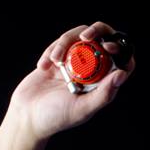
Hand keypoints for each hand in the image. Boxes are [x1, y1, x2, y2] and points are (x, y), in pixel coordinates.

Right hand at [7, 21, 135, 141]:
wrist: (27, 115)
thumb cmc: (56, 117)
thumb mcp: (83, 108)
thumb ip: (104, 93)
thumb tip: (122, 74)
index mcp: (102, 84)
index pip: (120, 60)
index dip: (120, 49)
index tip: (108, 47)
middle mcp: (91, 71)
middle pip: (101, 40)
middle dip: (96, 32)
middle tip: (85, 37)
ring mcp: (74, 62)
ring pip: (79, 37)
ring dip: (66, 43)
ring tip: (54, 62)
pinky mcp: (58, 58)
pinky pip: (59, 43)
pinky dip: (51, 51)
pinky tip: (43, 67)